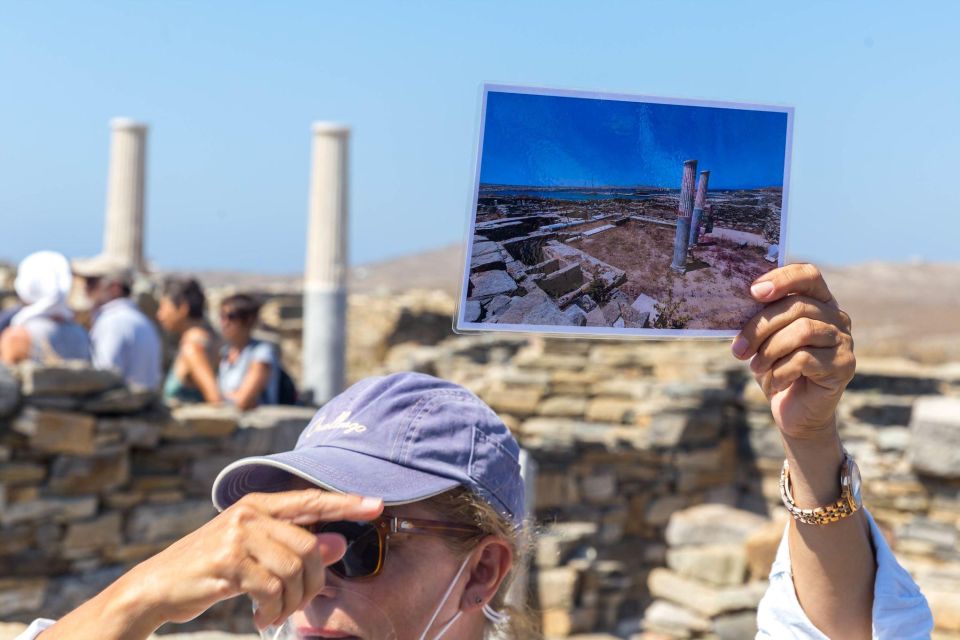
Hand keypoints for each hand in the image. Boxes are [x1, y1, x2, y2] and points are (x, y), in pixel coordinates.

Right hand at [116, 489, 382, 630]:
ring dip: (291, 601)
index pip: (312, 499)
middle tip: (299, 602)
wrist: (156, 586)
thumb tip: (340, 542)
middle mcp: (251, 513)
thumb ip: (296, 544)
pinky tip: (261, 616)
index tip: (376, 505)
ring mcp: (238, 535)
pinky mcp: (228, 560)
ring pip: (294, 569)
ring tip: (276, 612)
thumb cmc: (211, 569)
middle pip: (309, 545)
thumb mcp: (255, 553)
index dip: (346, 502)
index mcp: (260, 504)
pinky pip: (272, 587)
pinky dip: (273, 609)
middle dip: (313, 582)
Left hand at [732, 264, 855, 440]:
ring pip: (802, 331)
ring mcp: (844, 340)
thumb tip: (736, 302)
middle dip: (760, 327)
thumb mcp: (763, 340)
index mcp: (817, 301)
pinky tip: (774, 382)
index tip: (753, 292)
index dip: (782, 278)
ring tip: (755, 367)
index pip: (808, 275)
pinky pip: (805, 359)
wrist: (795, 410)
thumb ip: (759, 318)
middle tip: (739, 349)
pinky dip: (781, 371)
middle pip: (797, 307)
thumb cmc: (776, 367)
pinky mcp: (845, 365)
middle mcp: (836, 316)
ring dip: (770, 350)